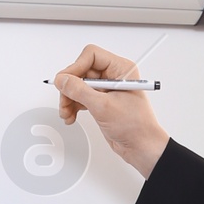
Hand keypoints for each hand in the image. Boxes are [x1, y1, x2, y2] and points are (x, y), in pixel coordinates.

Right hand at [54, 44, 169, 178]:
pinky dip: (73, 105)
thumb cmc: (136, 127)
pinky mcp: (101, 101)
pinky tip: (71, 115)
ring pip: (78, 85)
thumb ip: (80, 91)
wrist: (141, 147)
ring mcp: (107, 89)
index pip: (91, 56)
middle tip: (65, 100)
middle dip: (70, 87)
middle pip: (82, 71)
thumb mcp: (103, 106)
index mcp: (121, 69)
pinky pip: (81, 97)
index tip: (65, 81)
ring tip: (67, 112)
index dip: (76, 67)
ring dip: (69, 98)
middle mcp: (114, 76)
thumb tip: (63, 80)